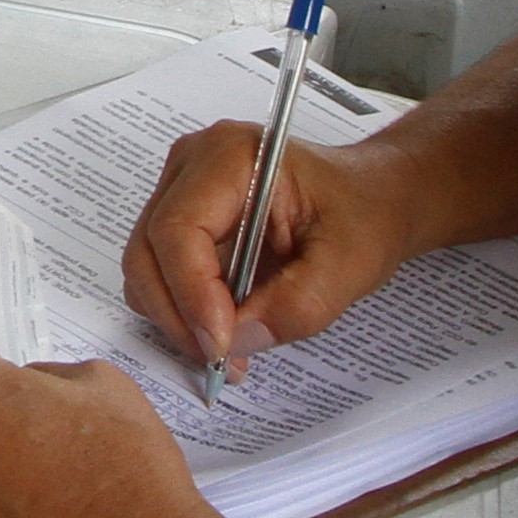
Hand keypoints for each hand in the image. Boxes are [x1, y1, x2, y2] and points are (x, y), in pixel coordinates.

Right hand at [126, 121, 410, 367]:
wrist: (370, 198)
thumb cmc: (365, 214)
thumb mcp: (349, 264)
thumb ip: (296, 305)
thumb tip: (234, 342)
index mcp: (231, 156)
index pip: (179, 230)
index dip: (191, 294)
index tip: (220, 346)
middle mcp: (191, 165)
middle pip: (149, 252)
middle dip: (179, 315)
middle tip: (222, 361)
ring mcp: (179, 191)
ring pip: (146, 270)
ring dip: (178, 319)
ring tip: (229, 351)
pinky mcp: (180, 221)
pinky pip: (160, 276)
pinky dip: (183, 312)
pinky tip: (225, 330)